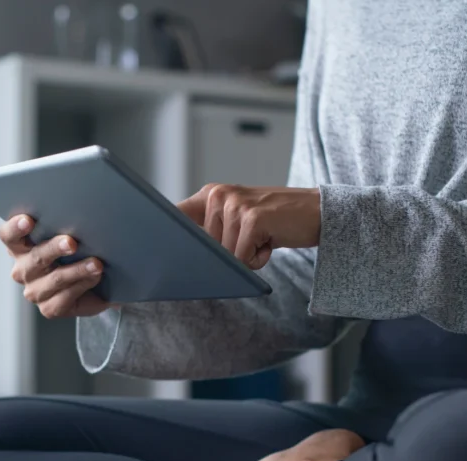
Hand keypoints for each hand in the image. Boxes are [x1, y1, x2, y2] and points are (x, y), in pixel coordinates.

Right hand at [0, 215, 110, 318]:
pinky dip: (83, 284)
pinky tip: (95, 276)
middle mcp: (23, 270)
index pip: (8, 236)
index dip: (15, 228)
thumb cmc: (78, 255)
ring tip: (96, 263)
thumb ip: (65, 229)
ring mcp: (34, 291)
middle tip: (72, 243)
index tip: (28, 221)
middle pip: (35, 257)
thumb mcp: (69, 238)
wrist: (94, 287)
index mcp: (20, 247)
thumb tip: (82, 218)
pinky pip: (65, 296)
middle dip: (54, 248)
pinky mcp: (48, 308)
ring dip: (78, 269)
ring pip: (55, 278)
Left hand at [177, 184, 321, 269]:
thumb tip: (182, 256)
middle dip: (227, 255)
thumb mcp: (237, 218)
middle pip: (203, 249)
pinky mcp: (252, 219)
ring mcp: (235, 205)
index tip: (149, 248)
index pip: (175, 216)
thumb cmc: (274, 221)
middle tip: (251, 238)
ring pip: (225, 257)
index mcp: (209, 195)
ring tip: (263, 237)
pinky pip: (243, 258)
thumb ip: (210, 230)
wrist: (317, 212)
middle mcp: (218, 195)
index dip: (164, 235)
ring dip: (247, 257)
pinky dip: (260, 259)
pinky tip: (271, 240)